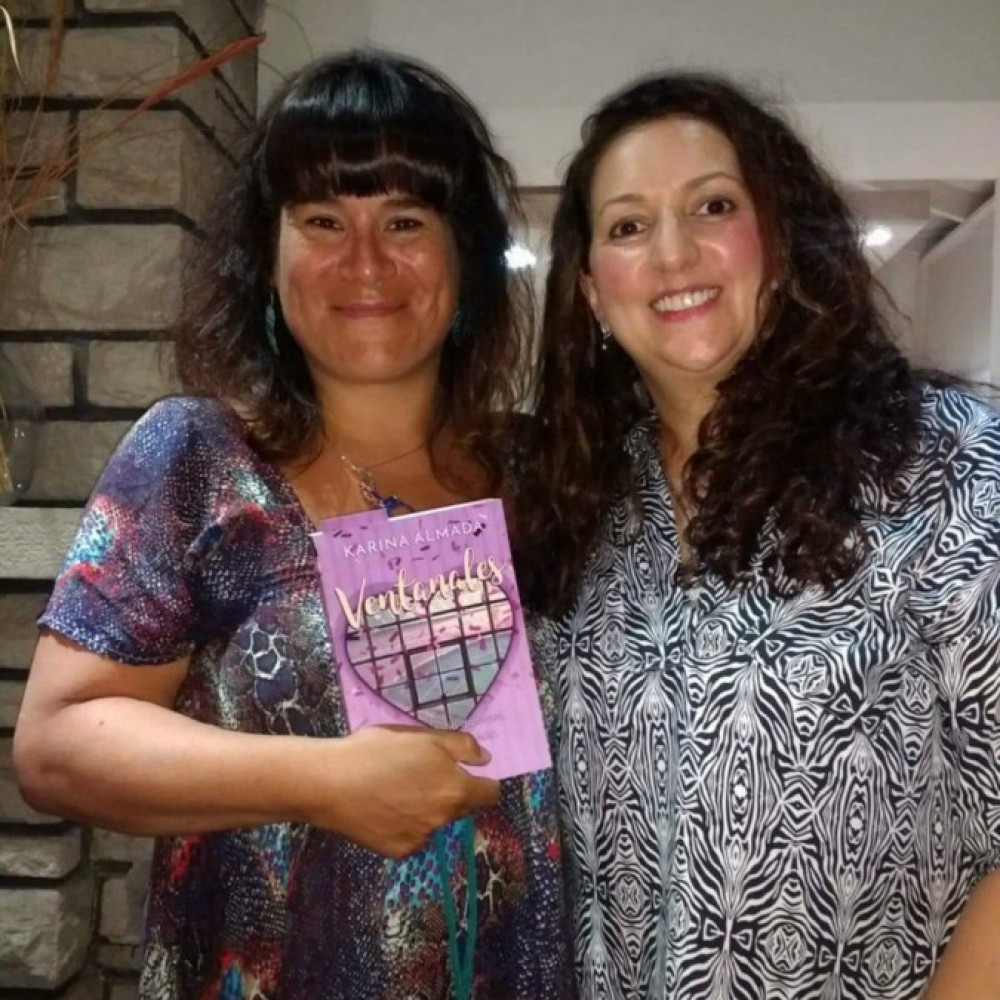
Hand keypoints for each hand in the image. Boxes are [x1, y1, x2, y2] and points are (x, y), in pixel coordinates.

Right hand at [312, 725, 499, 857]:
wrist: (330, 784)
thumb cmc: (378, 752)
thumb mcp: (423, 736)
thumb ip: (461, 746)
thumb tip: (485, 759)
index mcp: (454, 790)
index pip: (489, 793)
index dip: (482, 780)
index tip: (466, 771)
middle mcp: (443, 819)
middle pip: (461, 806)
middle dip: (450, 791)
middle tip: (420, 773)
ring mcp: (421, 838)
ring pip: (435, 821)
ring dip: (426, 808)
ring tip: (394, 788)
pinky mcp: (398, 851)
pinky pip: (412, 835)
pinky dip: (404, 824)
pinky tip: (382, 807)